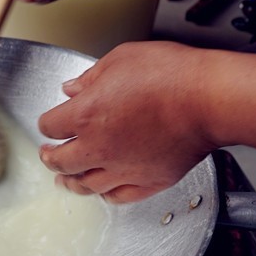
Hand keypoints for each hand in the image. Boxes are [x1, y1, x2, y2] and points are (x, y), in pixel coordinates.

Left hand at [38, 41, 214, 202]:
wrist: (208, 99)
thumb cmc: (171, 74)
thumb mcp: (121, 58)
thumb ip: (91, 77)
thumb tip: (72, 87)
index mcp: (86, 115)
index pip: (50, 126)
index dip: (47, 124)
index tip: (50, 123)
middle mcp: (99, 148)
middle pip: (61, 163)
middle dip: (50, 159)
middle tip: (48, 156)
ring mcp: (123, 169)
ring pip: (86, 185)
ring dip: (71, 183)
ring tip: (66, 181)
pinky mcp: (148, 182)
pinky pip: (119, 197)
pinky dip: (107, 195)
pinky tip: (104, 192)